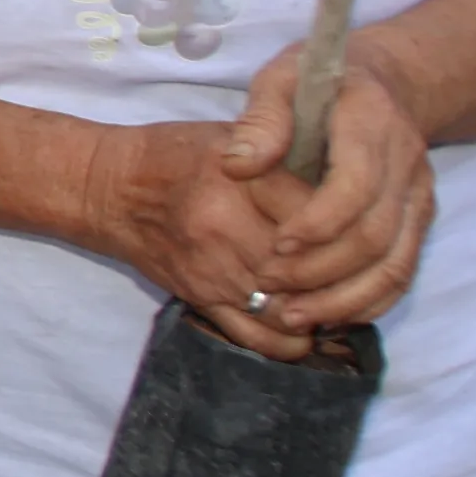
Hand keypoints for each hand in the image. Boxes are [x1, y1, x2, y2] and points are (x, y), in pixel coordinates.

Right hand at [90, 64, 428, 362]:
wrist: (110, 189)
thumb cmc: (175, 155)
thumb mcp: (229, 136)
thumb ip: (282, 156)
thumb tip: (339, 177)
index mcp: (235, 179)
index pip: (314, 211)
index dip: (346, 222)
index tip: (362, 220)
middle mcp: (224, 229)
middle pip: (308, 266)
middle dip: (341, 272)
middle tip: (364, 268)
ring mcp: (212, 270)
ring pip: (290, 308)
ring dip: (322, 311)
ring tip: (340, 298)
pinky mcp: (201, 299)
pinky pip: (258, 335)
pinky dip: (291, 339)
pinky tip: (307, 326)